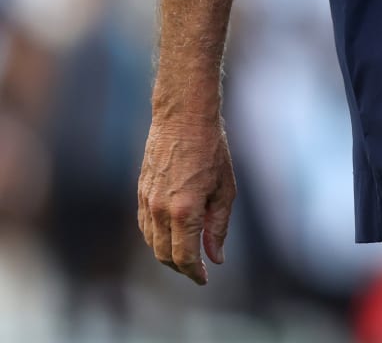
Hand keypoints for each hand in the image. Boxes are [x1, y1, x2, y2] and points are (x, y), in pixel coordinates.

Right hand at [138, 111, 235, 284]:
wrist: (183, 119)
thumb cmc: (211, 150)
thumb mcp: (225, 189)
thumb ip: (218, 226)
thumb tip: (216, 257)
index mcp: (185, 211)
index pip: (184, 256)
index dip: (194, 273)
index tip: (204, 279)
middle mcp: (160, 210)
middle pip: (164, 255)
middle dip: (181, 268)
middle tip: (197, 271)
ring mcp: (146, 201)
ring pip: (151, 242)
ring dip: (166, 255)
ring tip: (185, 257)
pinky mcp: (140, 192)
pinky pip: (144, 226)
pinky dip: (155, 238)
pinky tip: (170, 236)